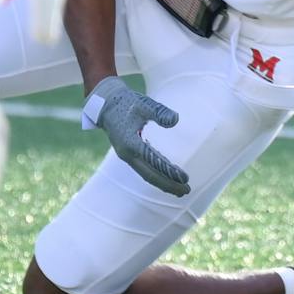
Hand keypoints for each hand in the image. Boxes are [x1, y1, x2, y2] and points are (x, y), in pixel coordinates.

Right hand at [86, 76, 189, 195]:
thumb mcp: (144, 104)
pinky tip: (169, 177)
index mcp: (130, 143)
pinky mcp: (129, 154)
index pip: (153, 162)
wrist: (106, 104)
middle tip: (186, 191)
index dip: (169, 171)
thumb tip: (175, 120)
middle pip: (149, 175)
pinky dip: (156, 175)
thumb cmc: (127, 102)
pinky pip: (144, 169)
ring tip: (181, 189)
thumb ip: (159, 112)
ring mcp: (127, 155)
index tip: (185, 178)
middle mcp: (127, 153)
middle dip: (168, 185)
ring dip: (163, 183)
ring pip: (146, 174)